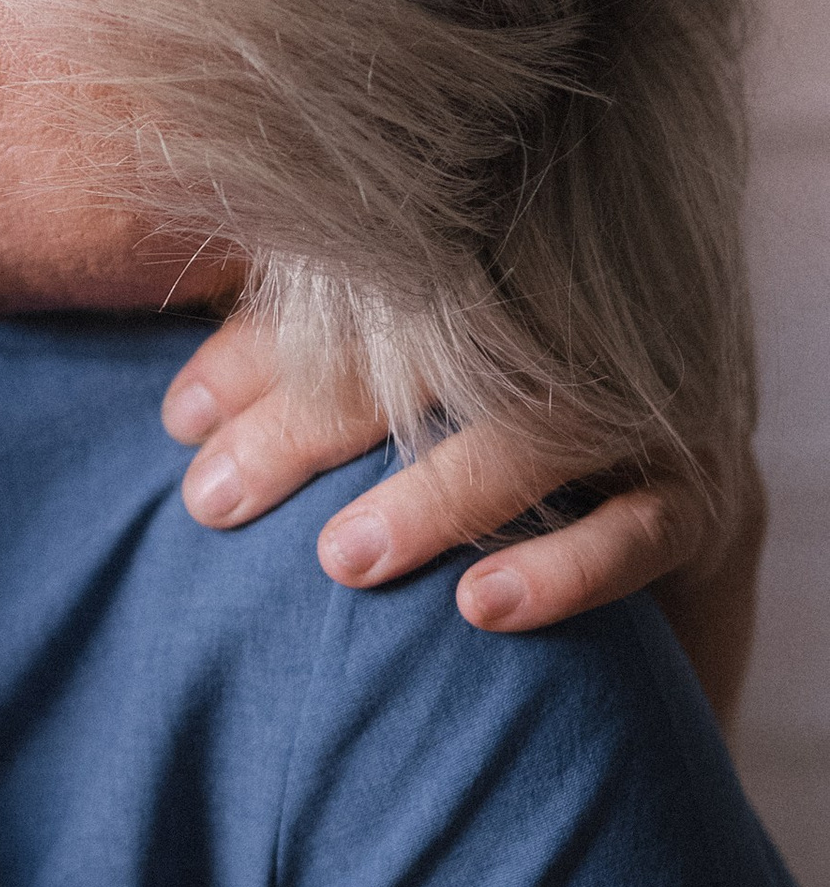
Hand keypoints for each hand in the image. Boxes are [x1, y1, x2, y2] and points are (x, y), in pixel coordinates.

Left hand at [161, 316, 761, 712]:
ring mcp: (645, 411)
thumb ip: (298, 372)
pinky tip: (481, 605)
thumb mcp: (401, 400)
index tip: (181, 426)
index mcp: (500, 282)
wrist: (674, 509)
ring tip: (340, 560)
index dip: (263, 353)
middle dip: (311, 421)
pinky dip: (563, 567)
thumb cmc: (494, 446)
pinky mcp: (705, 501)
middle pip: (435, 349)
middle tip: (215, 498)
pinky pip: (643, 529)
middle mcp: (578, 330)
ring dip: (431, 496)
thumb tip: (183, 417)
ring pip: (538, 433)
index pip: (362, 293)